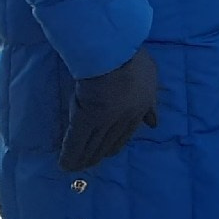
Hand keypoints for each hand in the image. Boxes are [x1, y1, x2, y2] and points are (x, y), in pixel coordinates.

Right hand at [59, 50, 159, 172]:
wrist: (115, 52)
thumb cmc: (130, 57)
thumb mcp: (150, 77)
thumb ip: (150, 102)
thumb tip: (154, 123)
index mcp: (141, 107)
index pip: (127, 133)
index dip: (116, 144)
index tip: (109, 152)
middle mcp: (126, 118)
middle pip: (111, 143)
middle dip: (99, 154)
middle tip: (89, 162)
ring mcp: (107, 120)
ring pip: (94, 146)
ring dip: (85, 158)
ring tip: (76, 167)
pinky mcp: (88, 119)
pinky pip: (77, 142)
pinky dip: (70, 155)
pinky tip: (65, 165)